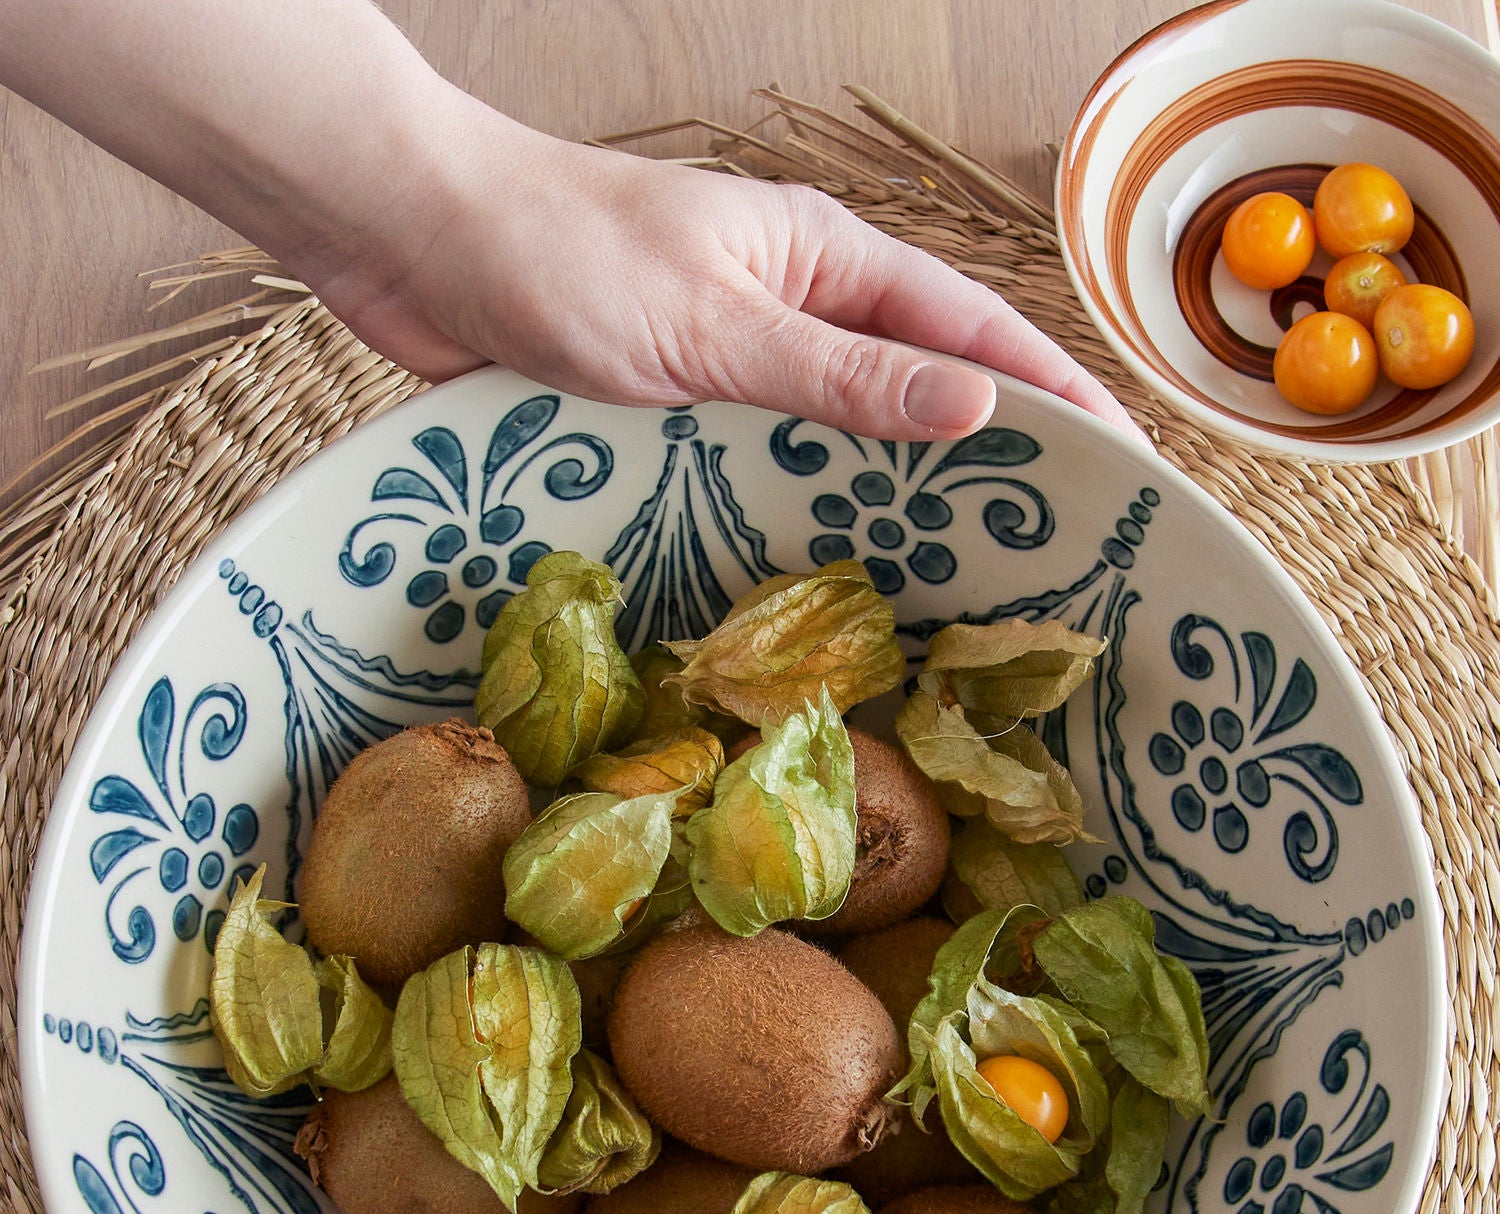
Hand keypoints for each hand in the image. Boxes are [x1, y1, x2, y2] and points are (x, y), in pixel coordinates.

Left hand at [0, 0, 1137, 444]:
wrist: (416, 239)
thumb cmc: (562, 260)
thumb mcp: (721, 329)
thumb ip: (846, 375)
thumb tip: (978, 411)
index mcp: (829, 259)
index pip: (975, 335)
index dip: (1054, 400)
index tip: (1127, 467)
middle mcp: (797, 298)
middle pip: (926, 380)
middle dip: (997, 454)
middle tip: (1060, 545)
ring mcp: (738, 346)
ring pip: (850, 423)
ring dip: (905, 486)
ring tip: (966, 574)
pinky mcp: (678, 392)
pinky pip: (772, 449)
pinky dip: (813, 498)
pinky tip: (828, 556)